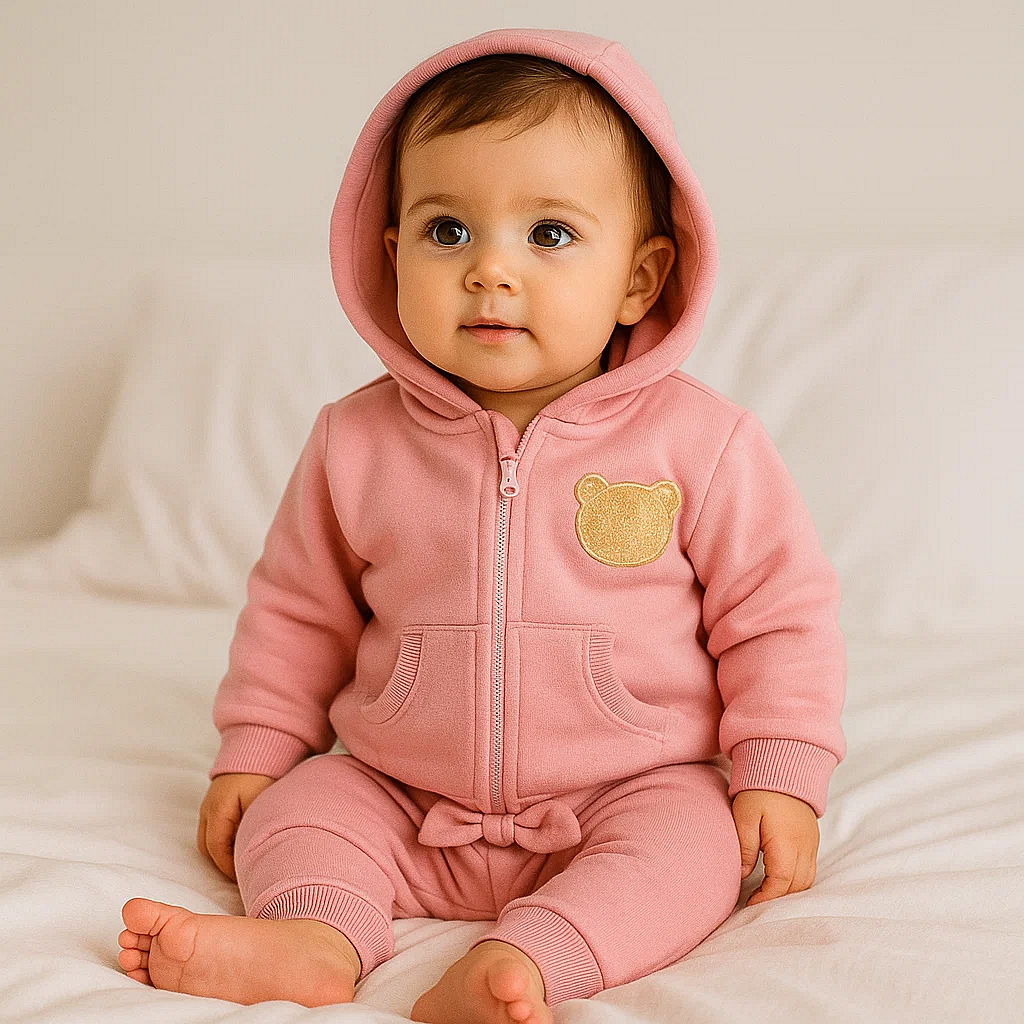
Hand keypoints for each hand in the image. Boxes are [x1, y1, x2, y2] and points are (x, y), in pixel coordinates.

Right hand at [196, 772, 276, 880]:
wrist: (258, 748)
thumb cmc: (261, 775)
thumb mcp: (261, 802)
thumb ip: (253, 828)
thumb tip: (251, 852)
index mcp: (217, 810)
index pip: (216, 848)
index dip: (228, 867)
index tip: (243, 878)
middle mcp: (207, 810)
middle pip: (207, 848)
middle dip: (223, 864)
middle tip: (241, 875)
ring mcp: (208, 807)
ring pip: (208, 840)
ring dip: (222, 853)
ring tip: (241, 864)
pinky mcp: (215, 804)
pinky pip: (213, 830)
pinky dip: (223, 842)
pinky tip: (240, 846)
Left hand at [731, 789, 818, 905]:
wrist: (784, 766)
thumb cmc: (760, 790)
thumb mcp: (744, 816)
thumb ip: (744, 847)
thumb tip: (743, 876)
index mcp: (787, 842)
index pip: (781, 882)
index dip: (767, 898)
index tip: (750, 905)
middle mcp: (805, 846)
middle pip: (797, 886)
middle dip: (779, 899)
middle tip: (758, 903)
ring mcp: (812, 843)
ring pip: (807, 880)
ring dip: (790, 892)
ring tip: (769, 895)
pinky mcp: (812, 839)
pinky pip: (810, 869)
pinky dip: (797, 880)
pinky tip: (780, 879)